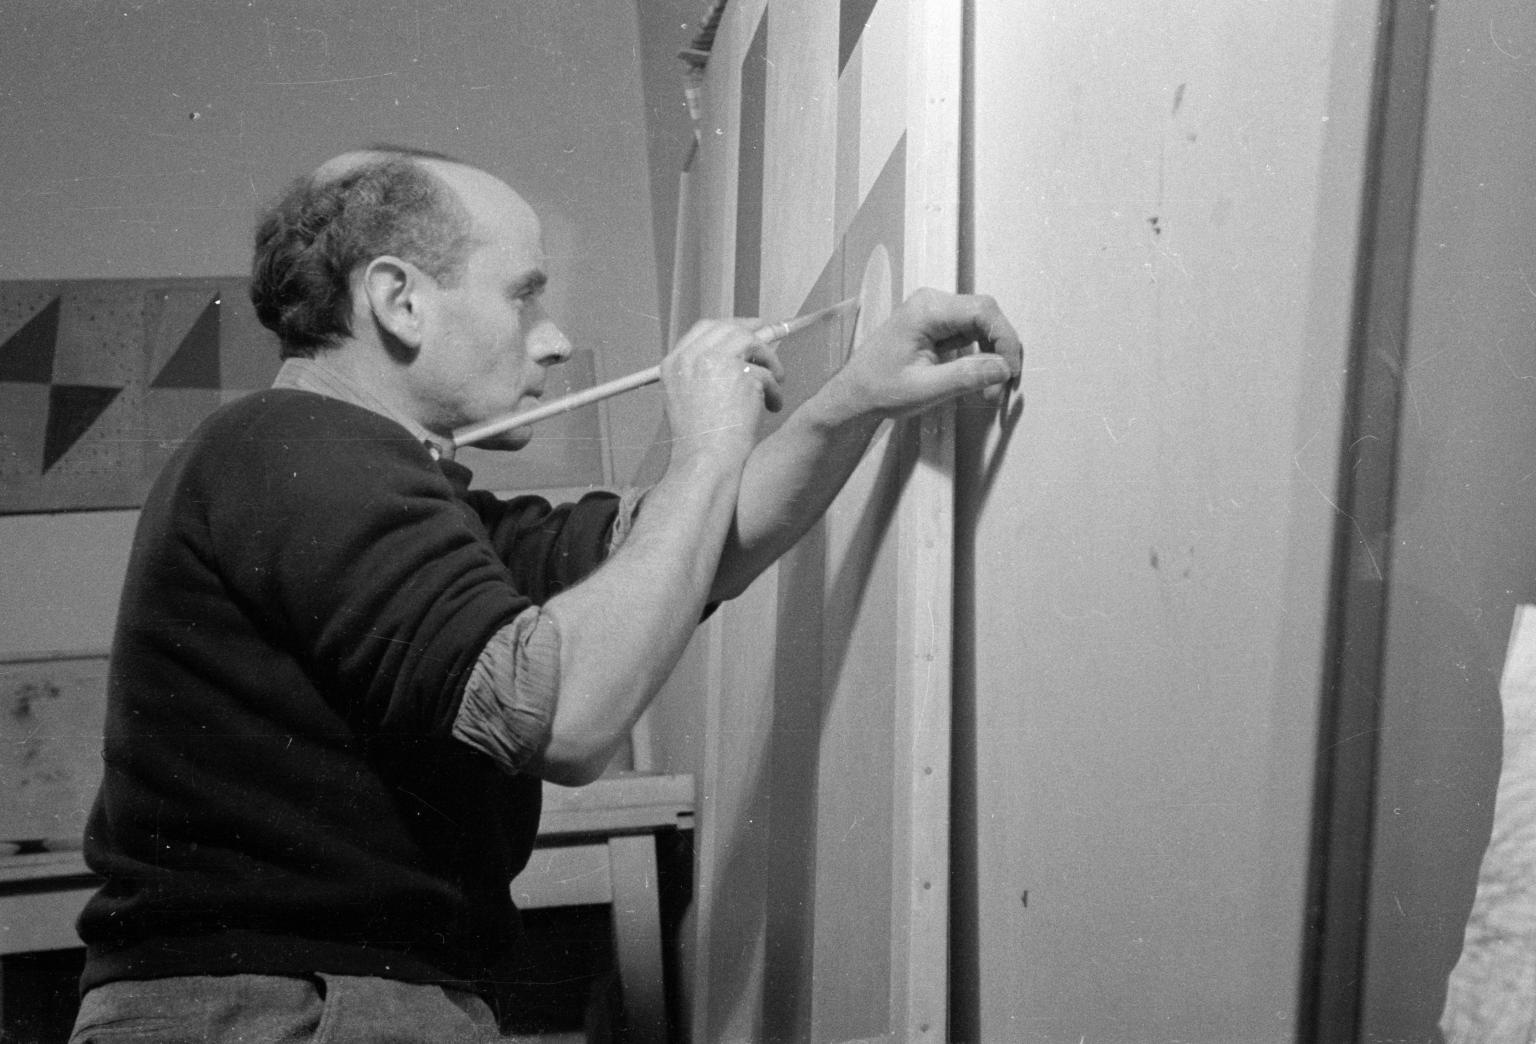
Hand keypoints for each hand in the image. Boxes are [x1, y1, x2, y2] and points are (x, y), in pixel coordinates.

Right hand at [661, 318, 785, 460]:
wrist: (706, 460)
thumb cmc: (699, 439)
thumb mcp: (685, 398)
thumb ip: (702, 372)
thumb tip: (737, 354)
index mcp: (675, 363)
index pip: (704, 328)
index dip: (729, 327)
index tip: (747, 331)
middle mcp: (693, 356)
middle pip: (730, 328)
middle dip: (754, 335)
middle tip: (769, 348)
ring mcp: (717, 362)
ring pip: (754, 343)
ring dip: (769, 362)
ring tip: (775, 384)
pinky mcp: (743, 374)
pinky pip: (768, 373)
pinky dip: (774, 390)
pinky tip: (771, 406)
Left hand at [825, 288, 1021, 420]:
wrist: (854, 395)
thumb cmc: (879, 390)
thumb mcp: (925, 389)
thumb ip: (966, 376)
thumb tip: (1003, 367)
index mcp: (927, 310)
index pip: (984, 311)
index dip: (1005, 340)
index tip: (1010, 371)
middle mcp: (932, 303)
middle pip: (986, 316)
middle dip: (1000, 351)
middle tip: (1002, 386)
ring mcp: (934, 312)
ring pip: (981, 325)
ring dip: (991, 356)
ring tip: (989, 389)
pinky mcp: (936, 325)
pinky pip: (970, 334)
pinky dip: (980, 356)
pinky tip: (977, 379)